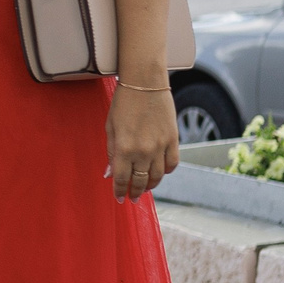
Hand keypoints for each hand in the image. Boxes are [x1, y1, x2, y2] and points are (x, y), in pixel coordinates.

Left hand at [107, 82, 179, 202]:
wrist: (145, 83)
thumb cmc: (123, 104)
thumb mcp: (110, 128)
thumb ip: (111, 153)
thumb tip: (110, 174)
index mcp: (124, 148)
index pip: (121, 179)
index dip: (120, 191)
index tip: (119, 198)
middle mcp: (143, 151)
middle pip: (140, 181)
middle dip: (135, 192)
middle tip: (133, 198)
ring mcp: (160, 146)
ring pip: (158, 176)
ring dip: (151, 185)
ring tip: (145, 188)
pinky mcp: (173, 139)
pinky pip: (172, 163)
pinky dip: (166, 171)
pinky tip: (160, 172)